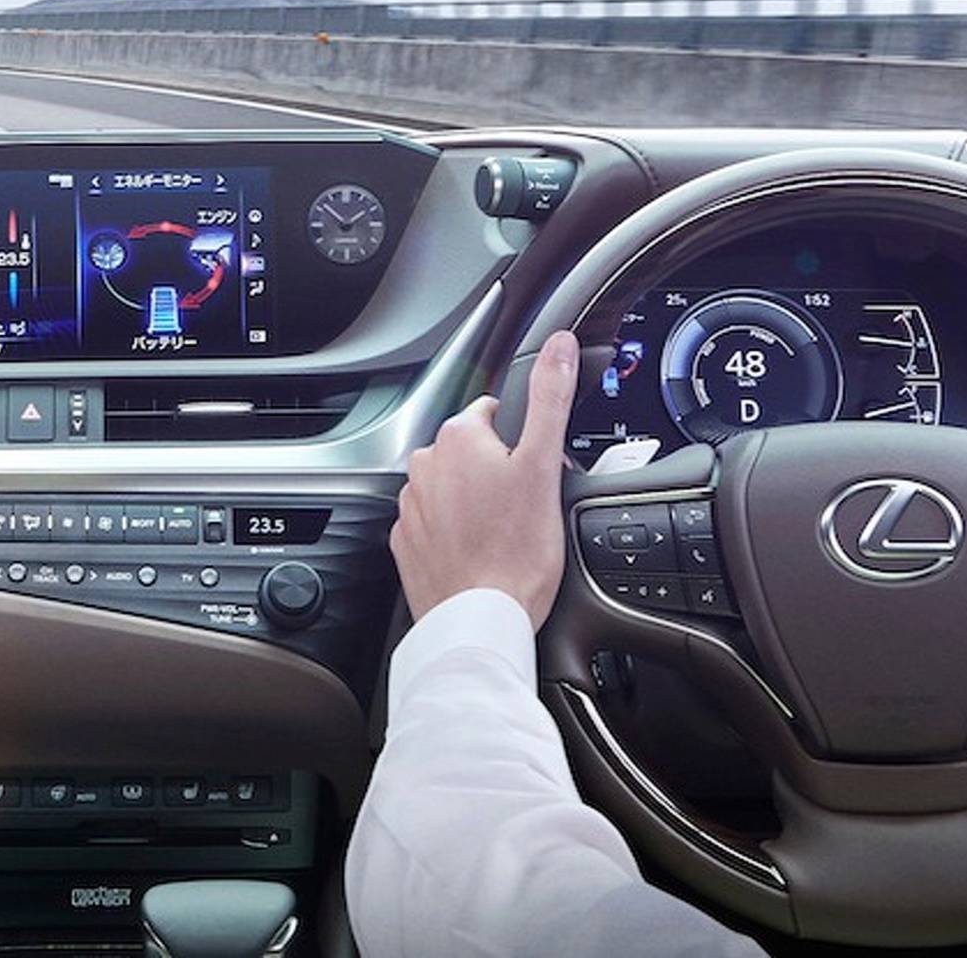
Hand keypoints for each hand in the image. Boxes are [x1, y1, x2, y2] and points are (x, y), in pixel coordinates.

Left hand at [390, 331, 579, 629]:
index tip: (535, 474)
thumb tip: (558, 346)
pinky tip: (481, 554)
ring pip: (453, 489)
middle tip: (525, 509)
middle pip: (473, 452)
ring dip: (476, 503)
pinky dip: (457, 534)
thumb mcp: (543, 465)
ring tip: (504, 536)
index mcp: (458, 438)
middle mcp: (424, 466)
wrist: (481, 620)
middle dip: (499, 472)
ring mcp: (412, 507)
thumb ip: (549, 398)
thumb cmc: (516, 552)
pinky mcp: (408, 543)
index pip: (495, 415)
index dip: (523, 443)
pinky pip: (437, 525)